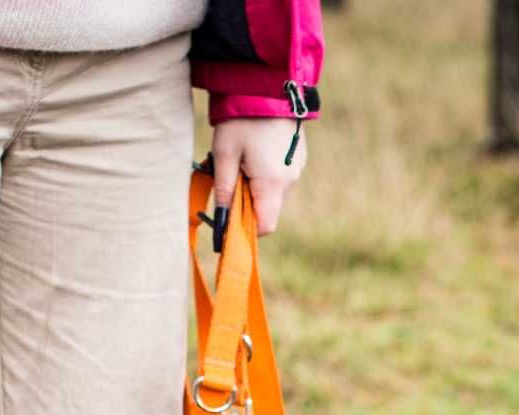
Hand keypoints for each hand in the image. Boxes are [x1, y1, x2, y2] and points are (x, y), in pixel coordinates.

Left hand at [209, 117, 304, 236]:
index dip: (245, 228)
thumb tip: (221, 220)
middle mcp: (290, 180)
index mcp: (272, 182)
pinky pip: (280, 179)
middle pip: (268, 211)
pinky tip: (254, 155)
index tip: (227, 219)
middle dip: (247, 205)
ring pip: (273, 195)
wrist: (268, 83)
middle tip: (229, 181)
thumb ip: (223, 191)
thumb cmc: (242, 119)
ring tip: (241, 163)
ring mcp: (297, 168)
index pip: (264, 226)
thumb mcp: (224, 154)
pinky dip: (265, 177)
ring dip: (255, 189)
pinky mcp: (298, 158)